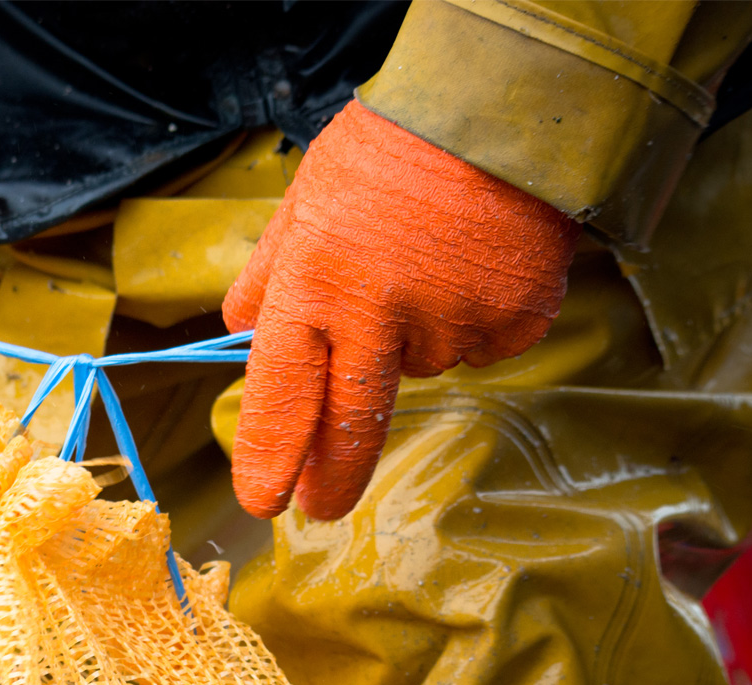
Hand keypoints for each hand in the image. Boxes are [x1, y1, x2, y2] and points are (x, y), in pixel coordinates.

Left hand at [222, 102, 579, 519]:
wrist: (505, 109)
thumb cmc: (389, 150)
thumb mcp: (302, 203)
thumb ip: (268, 276)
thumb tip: (238, 334)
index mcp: (314, 286)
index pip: (280, 395)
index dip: (271, 455)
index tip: (263, 501)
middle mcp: (379, 318)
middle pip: (351, 424)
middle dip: (333, 475)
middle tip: (321, 508)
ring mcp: (451, 326)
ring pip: (417, 367)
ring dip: (411, 338)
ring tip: (424, 264)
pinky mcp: (513, 326)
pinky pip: (478, 346)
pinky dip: (468, 320)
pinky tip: (471, 268)